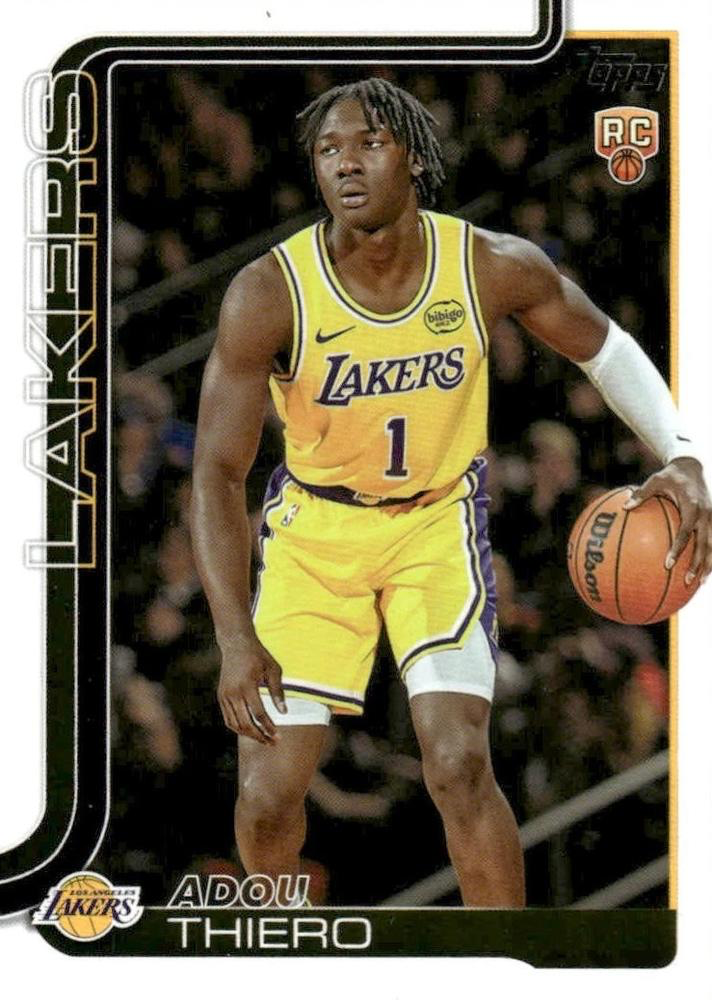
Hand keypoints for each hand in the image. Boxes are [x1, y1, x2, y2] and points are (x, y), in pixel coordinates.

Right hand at [217, 633, 286, 743]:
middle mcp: (233, 692)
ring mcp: (224, 695)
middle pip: (245, 723)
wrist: (236, 643)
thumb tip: (284, 713)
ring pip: (235, 724)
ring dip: (249, 735)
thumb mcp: (273, 669)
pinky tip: (251, 731)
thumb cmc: (259, 656)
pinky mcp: (221, 696)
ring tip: (263, 739)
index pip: (258, 714)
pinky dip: (239, 728)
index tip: (278, 736)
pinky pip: (228, 719)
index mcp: (247, 685)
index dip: (269, 727)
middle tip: (273, 743)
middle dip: (260, 736)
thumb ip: (278, 692)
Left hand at [624, 456, 711, 584]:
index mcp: (692, 506)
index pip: (686, 532)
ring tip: (698, 584)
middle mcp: (706, 515)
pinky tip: (702, 572)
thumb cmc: (670, 475)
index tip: (668, 564)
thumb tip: (624, 507)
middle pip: (705, 545)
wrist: (693, 466)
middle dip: (697, 564)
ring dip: (707, 565)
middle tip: (686, 581)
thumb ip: (641, 494)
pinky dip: (709, 557)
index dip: (678, 549)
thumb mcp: (655, 480)